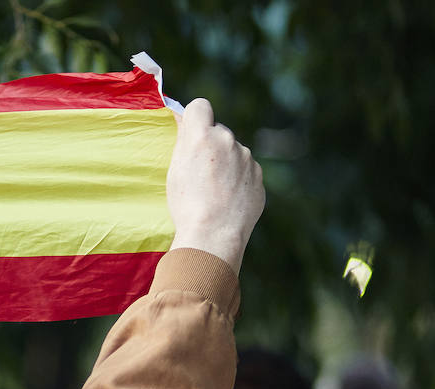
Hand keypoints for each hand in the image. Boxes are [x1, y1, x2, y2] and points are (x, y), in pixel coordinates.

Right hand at [166, 98, 264, 275]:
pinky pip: (246, 171)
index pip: (200, 106)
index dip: (195, 118)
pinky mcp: (259, 176)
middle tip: (200, 173)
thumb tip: (186, 120)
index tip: (191, 133)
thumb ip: (184, 142)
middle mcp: (228, 140)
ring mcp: (247, 158)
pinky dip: (238, 181)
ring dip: (226, 164)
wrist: (214, 235)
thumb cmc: (187, 206)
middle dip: (211, 146)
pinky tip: (228, 201)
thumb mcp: (175, 171)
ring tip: (214, 192)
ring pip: (234, 152)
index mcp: (202, 136)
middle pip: (218, 132)